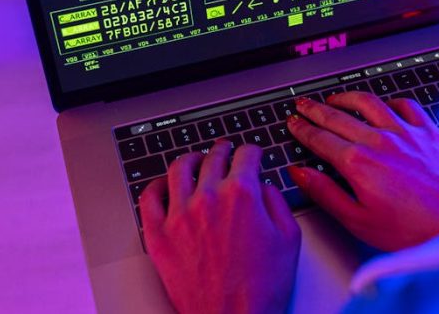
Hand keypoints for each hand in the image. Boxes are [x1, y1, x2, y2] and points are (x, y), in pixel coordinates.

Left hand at [140, 142, 300, 313]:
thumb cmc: (261, 289)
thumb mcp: (289, 238)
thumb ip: (277, 201)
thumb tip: (264, 186)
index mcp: (241, 195)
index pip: (245, 155)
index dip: (252, 151)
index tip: (252, 154)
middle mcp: (208, 198)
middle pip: (213, 158)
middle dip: (224, 150)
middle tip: (226, 151)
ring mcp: (179, 216)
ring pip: (179, 169)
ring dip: (191, 159)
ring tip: (195, 160)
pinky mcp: (158, 236)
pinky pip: (149, 198)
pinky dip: (157, 185)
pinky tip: (165, 185)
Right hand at [287, 93, 438, 250]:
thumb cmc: (411, 232)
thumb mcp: (357, 220)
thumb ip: (324, 193)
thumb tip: (301, 173)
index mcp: (358, 163)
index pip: (320, 138)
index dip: (303, 129)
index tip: (294, 123)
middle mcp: (380, 141)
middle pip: (338, 116)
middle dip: (316, 109)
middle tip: (304, 104)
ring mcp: (406, 133)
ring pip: (370, 103)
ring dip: (347, 97)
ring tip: (335, 98)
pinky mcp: (428, 133)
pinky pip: (406, 105)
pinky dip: (390, 101)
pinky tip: (385, 105)